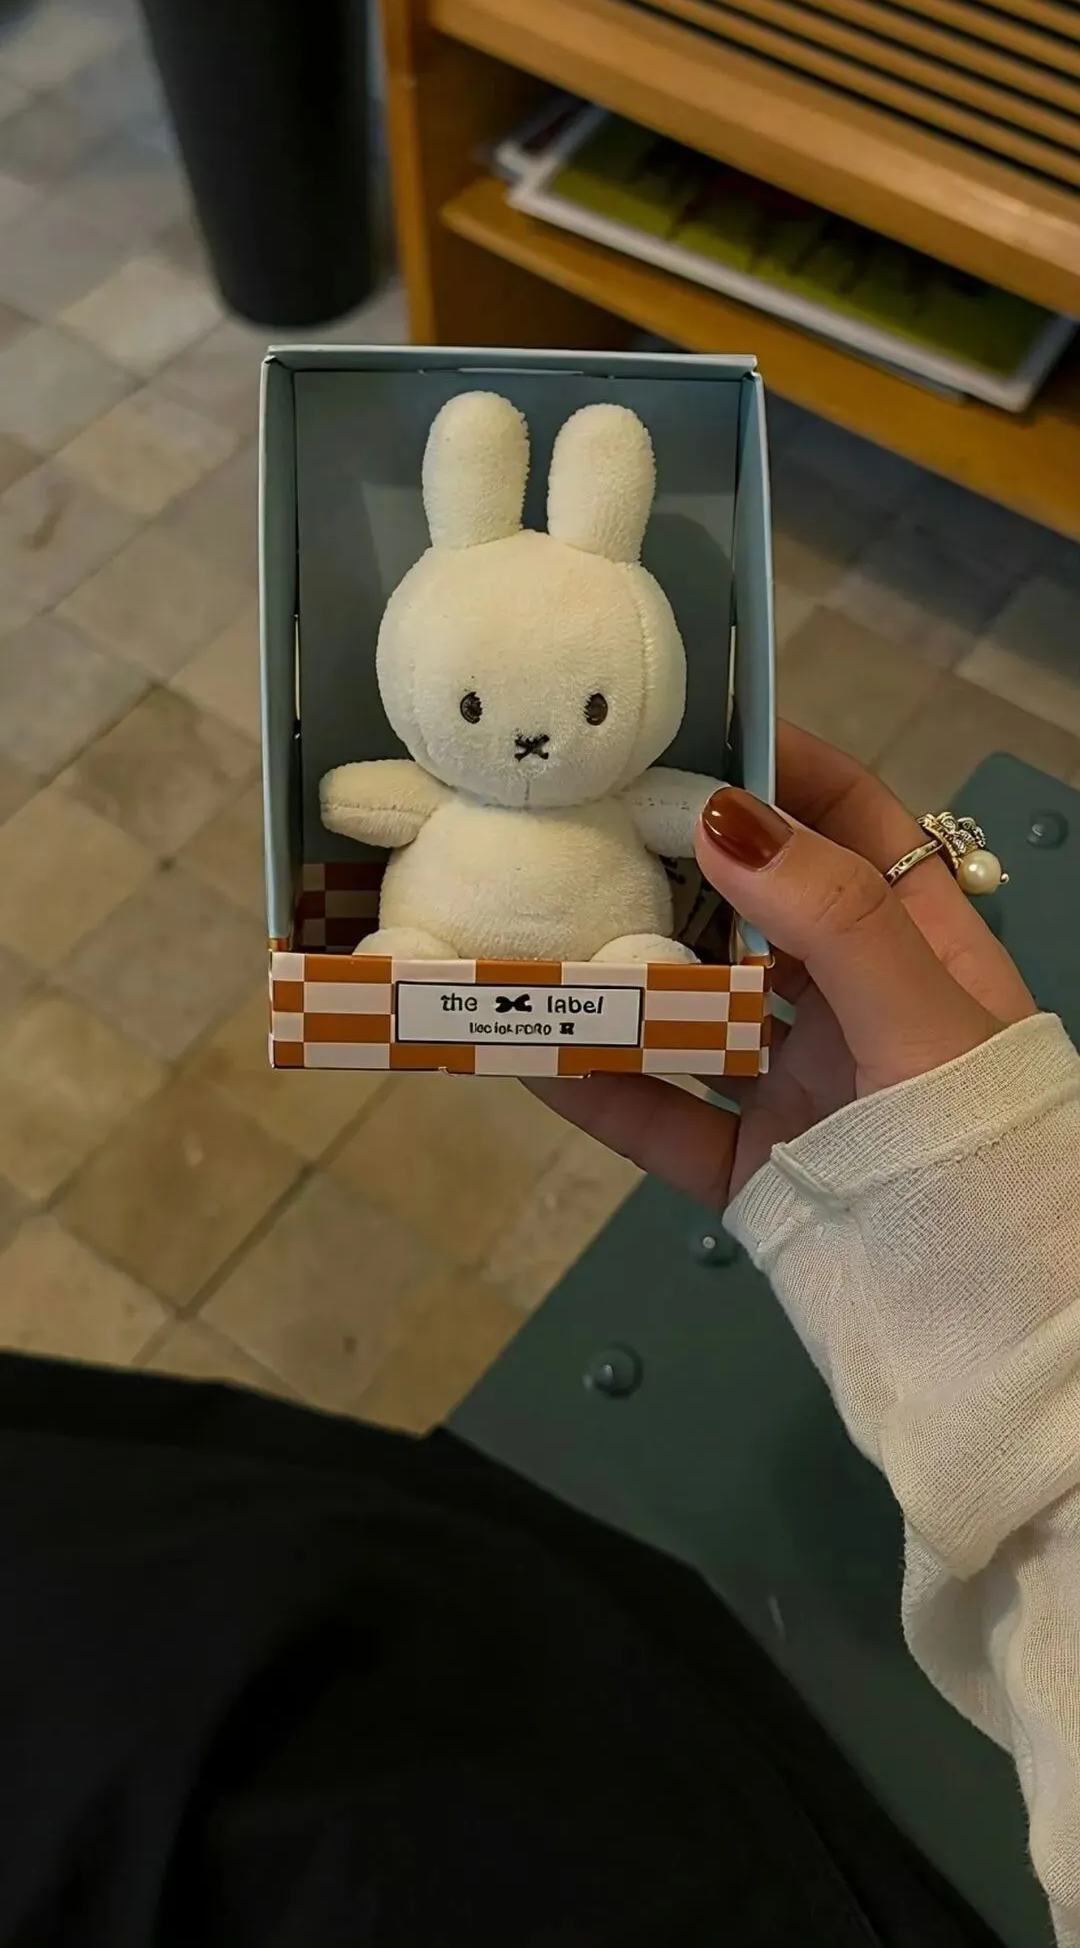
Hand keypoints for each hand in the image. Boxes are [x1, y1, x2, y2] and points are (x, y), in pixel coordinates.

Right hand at [533, 723, 1035, 1213]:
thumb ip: (830, 915)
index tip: (683, 729)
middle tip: (572, 815)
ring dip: (617, 976)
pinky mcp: (755, 1168)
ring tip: (529, 924)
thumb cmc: (984, 1152)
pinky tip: (532, 1052)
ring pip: (692, 1012)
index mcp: (919, 946)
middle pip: (748, 910)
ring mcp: (802, 1088)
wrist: (994, 1336)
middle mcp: (856, 1004)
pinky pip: (661, 1117)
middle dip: (666, 865)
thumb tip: (720, 814)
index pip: (849, 823)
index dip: (776, 767)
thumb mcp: (922, 1015)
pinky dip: (596, 1086)